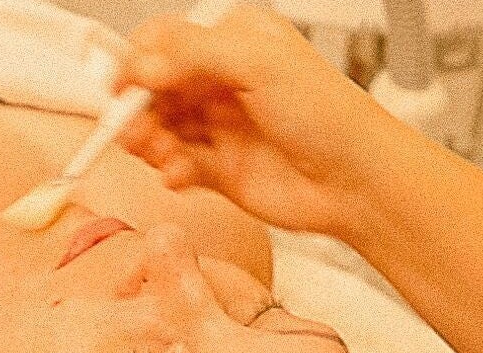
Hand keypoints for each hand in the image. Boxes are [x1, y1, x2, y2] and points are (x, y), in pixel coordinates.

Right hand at [114, 3, 401, 237]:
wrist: (356, 182)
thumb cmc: (330, 117)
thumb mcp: (259, 62)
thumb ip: (193, 54)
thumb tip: (142, 65)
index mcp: (233, 40)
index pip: (164, 41)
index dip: (138, 62)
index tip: (126, 87)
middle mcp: (222, 81)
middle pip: (153, 87)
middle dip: (137, 108)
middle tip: (135, 128)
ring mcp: (219, 126)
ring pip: (159, 128)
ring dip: (150, 142)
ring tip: (161, 152)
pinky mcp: (219, 169)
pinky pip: (175, 165)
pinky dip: (170, 170)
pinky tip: (180, 174)